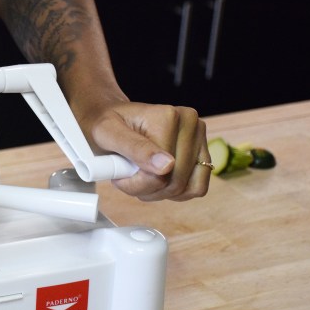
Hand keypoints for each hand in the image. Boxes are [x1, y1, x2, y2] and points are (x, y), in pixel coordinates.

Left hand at [84, 102, 210, 201]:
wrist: (113, 119)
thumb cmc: (107, 125)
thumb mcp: (109, 134)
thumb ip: (136, 148)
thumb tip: (167, 166)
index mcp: (169, 116)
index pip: (162, 172)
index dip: (136, 184)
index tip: (118, 176)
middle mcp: (190, 123)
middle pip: (176, 182)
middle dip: (147, 189)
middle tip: (127, 177)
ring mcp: (200, 138)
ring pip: (187, 188)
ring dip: (160, 193)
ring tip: (140, 179)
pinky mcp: (202, 153)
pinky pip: (197, 187)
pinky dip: (175, 193)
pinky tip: (156, 181)